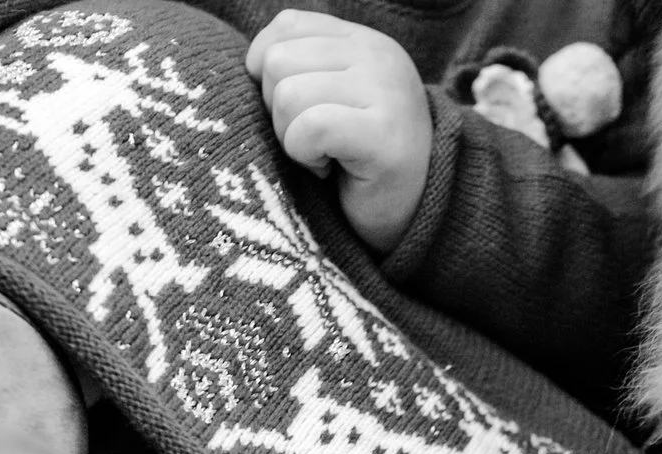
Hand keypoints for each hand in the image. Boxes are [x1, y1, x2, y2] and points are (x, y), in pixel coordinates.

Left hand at [246, 10, 432, 251]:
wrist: (410, 218)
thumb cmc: (356, 161)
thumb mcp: (330, 96)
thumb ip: (299, 65)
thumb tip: (251, 63)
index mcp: (365, 42)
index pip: (287, 26)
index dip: (271, 74)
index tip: (304, 112)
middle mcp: (380, 57)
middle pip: (277, 62)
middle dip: (279, 111)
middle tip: (316, 142)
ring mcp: (387, 92)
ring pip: (287, 95)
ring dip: (290, 138)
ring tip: (325, 156)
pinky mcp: (383, 135)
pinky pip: (308, 129)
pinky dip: (305, 157)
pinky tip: (330, 170)